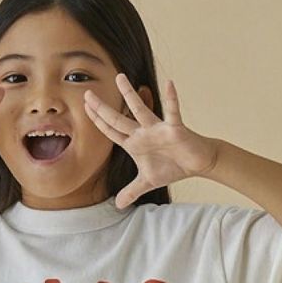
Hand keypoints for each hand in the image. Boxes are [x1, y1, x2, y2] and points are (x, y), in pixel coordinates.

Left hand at [83, 74, 218, 208]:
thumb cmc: (172, 166)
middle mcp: (143, 133)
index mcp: (134, 143)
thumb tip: (118, 205)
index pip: (111, 131)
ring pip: (140, 110)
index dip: (98, 122)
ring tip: (119, 77)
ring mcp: (157, 129)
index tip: (85, 108)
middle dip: (102, 108)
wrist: (196, 162)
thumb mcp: (147, 182)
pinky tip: (169, 84)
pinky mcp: (175, 129)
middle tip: (86, 93)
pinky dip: (172, 99)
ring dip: (129, 95)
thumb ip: (131, 191)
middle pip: (118, 120)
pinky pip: (172, 112)